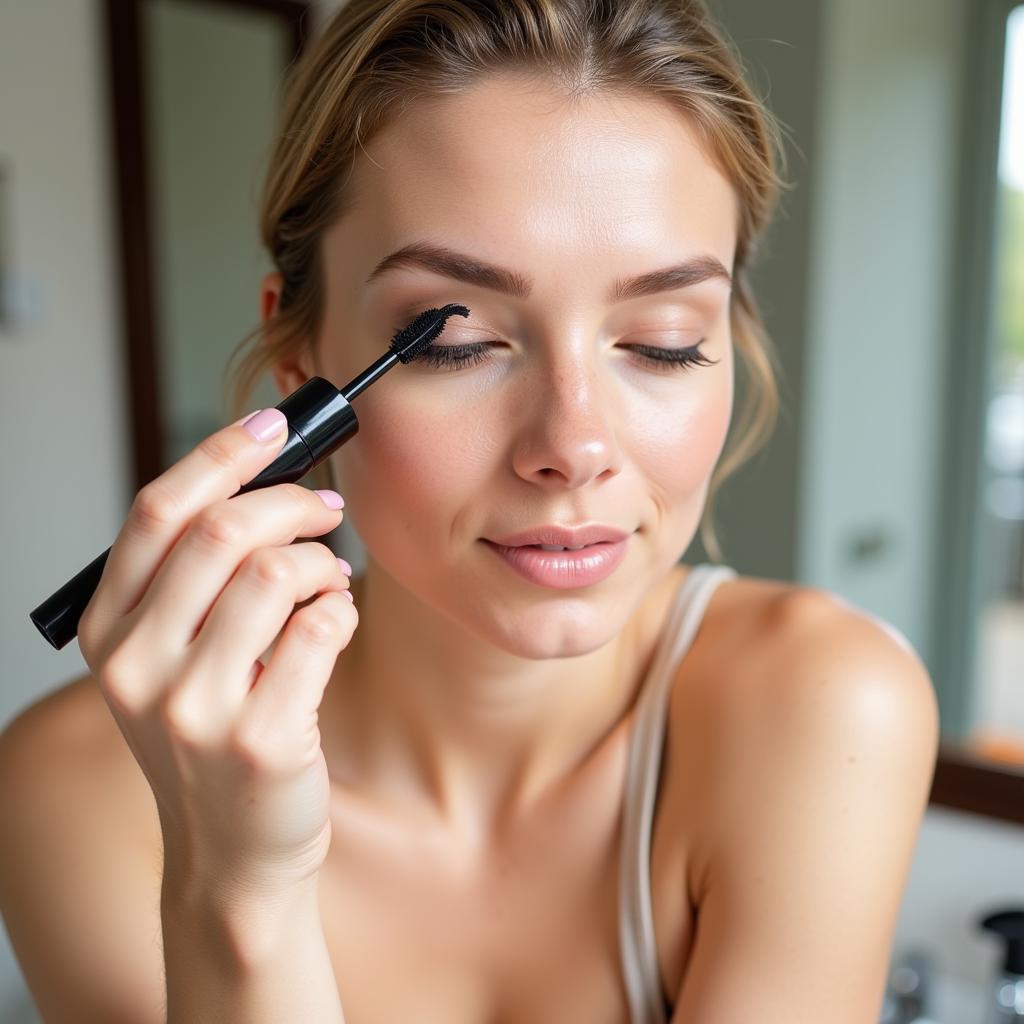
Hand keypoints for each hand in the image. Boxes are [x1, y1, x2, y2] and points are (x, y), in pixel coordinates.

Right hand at [77, 408, 355, 905]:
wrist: (235, 850)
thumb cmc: (215, 735)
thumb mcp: (175, 657)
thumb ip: (198, 580)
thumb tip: (267, 484)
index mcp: (107, 630)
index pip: (156, 512)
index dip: (221, 455)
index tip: (273, 425)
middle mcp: (136, 665)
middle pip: (221, 531)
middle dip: (291, 503)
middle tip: (327, 510)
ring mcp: (194, 707)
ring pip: (274, 573)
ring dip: (321, 563)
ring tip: (330, 582)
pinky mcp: (259, 738)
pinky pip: (320, 626)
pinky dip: (342, 609)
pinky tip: (336, 624)